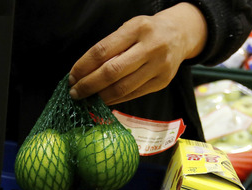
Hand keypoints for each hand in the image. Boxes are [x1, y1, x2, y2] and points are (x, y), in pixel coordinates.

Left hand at [68, 3, 206, 105]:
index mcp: (137, 29)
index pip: (102, 51)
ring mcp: (159, 66)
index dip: (83, 66)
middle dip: (89, 85)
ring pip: (123, 88)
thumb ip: (111, 47)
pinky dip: (115, 99)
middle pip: (112, 72)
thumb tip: (84, 73)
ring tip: (87, 98)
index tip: (72, 77)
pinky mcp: (162, 82)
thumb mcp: (129, 28)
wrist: (180, 35)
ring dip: (100, 96)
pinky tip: (104, 99)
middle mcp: (150, 47)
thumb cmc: (147, 32)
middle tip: (75, 93)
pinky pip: (133, 94)